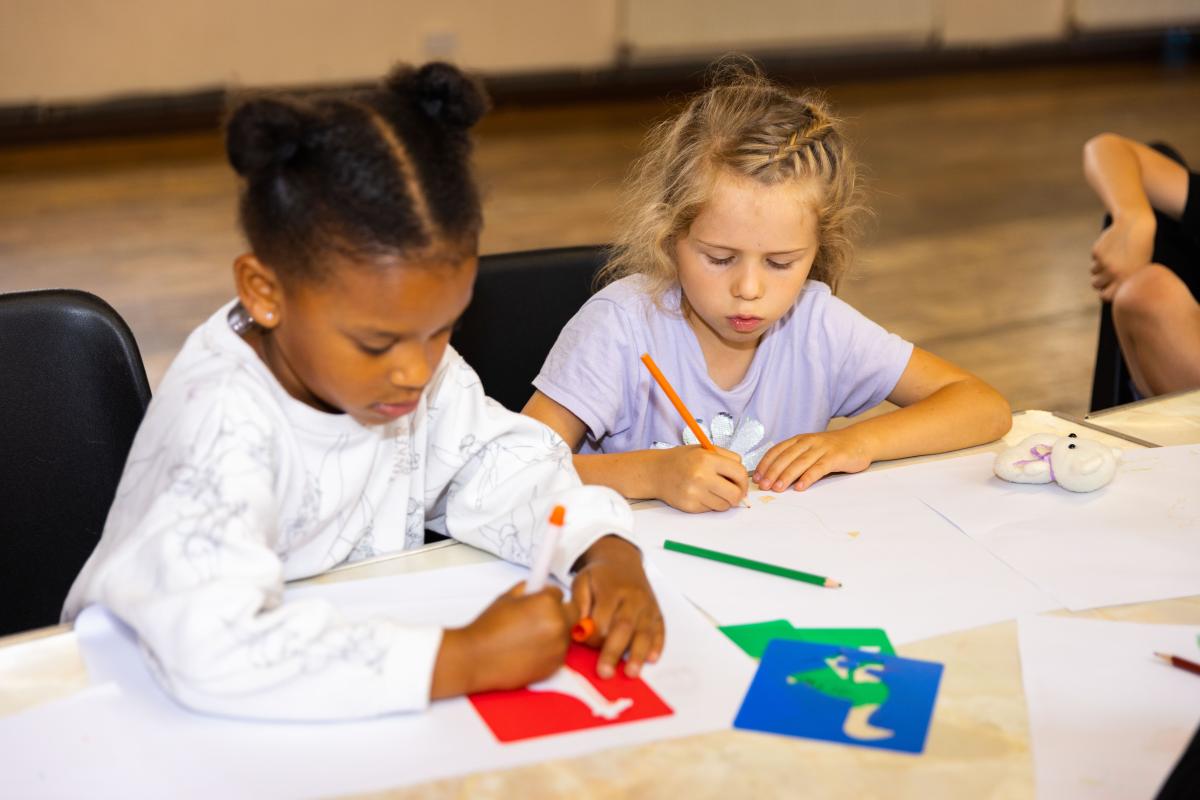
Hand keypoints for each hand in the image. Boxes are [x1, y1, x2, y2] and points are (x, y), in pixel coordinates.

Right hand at [431, 583, 575, 697]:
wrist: (477, 658)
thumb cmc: (489, 628)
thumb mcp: (507, 597)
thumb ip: (528, 589)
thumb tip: (539, 587)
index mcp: (547, 603)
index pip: (559, 592)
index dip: (547, 596)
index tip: (538, 601)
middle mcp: (558, 625)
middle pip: (572, 612)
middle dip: (559, 612)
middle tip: (539, 617)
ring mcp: (558, 647)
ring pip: (566, 633)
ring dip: (555, 632)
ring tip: (530, 636)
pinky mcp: (555, 666)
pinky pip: (560, 652)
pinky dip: (550, 650)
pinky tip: (530, 650)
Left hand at [570, 536, 664, 679]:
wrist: (622, 560)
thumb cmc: (599, 576)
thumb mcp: (582, 581)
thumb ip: (579, 604)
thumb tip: (579, 629)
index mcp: (612, 590)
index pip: (603, 617)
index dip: (593, 635)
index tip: (584, 643)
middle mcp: (633, 598)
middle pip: (624, 626)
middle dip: (614, 651)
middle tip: (605, 672)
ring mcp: (648, 606)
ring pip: (645, 631)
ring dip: (638, 653)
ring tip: (631, 673)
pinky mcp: (657, 612)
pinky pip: (660, 630)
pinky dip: (657, 645)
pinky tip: (651, 658)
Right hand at [651, 445, 747, 511]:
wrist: (656, 472)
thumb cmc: (682, 460)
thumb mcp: (704, 449)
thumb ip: (727, 458)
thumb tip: (744, 477)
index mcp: (707, 459)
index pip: (739, 473)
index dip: (743, 480)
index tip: (741, 483)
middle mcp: (701, 476)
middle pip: (735, 493)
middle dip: (738, 494)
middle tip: (733, 492)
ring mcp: (695, 493)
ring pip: (724, 505)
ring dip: (724, 501)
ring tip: (714, 491)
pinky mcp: (690, 506)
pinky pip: (711, 510)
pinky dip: (710, 504)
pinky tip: (701, 495)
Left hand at [753, 427, 873, 491]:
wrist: (859, 441)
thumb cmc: (831, 449)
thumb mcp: (810, 450)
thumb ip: (794, 459)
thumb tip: (773, 477)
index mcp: (799, 440)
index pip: (777, 450)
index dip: (765, 464)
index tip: (757, 478)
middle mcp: (808, 442)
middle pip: (786, 457)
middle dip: (773, 472)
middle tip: (764, 486)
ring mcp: (822, 448)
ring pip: (800, 462)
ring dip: (787, 476)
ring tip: (778, 488)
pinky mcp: (835, 457)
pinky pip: (819, 468)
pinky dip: (808, 477)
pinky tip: (800, 487)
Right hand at [1090, 211, 1154, 300]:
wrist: (1136, 226)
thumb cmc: (1140, 249)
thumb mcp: (1138, 268)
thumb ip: (1125, 281)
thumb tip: (1107, 293)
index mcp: (1126, 279)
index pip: (1106, 296)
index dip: (1105, 293)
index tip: (1107, 288)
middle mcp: (1114, 273)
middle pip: (1096, 284)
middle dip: (1100, 280)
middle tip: (1107, 272)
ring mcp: (1105, 262)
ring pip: (1093, 272)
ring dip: (1098, 267)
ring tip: (1111, 257)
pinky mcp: (1097, 252)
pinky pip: (1093, 259)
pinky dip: (1099, 255)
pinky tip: (1111, 247)